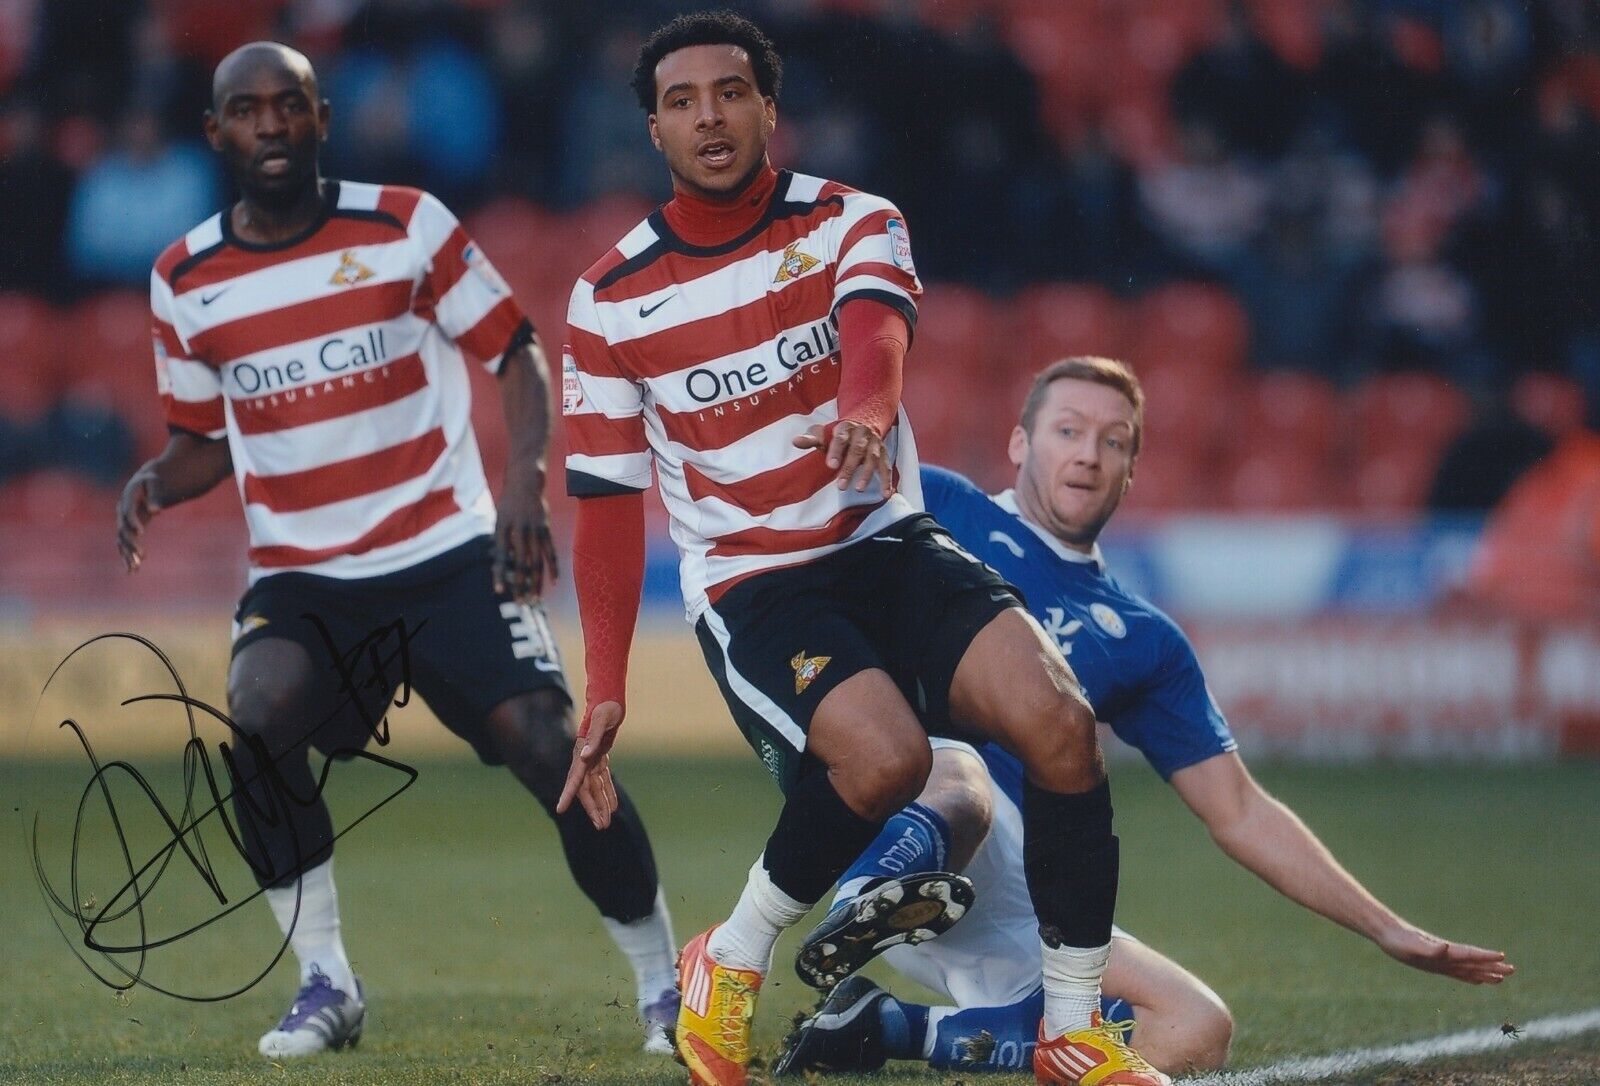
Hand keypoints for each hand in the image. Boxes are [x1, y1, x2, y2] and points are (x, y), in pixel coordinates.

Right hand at [116, 471, 160, 571]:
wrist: (144, 482)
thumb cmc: (153, 481)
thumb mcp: (156, 483)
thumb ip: (156, 496)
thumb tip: (156, 511)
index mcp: (127, 498)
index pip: (128, 512)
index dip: (133, 522)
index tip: (141, 533)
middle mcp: (121, 511)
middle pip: (124, 529)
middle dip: (131, 543)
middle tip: (142, 555)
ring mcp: (123, 520)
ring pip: (123, 540)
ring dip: (128, 554)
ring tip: (135, 568)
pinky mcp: (128, 529)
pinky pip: (126, 544)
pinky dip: (128, 556)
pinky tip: (132, 570)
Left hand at [493, 467, 558, 603]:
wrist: (525, 482)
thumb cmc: (509, 504)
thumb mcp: (499, 519)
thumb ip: (501, 541)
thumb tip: (503, 566)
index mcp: (502, 528)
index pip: (500, 556)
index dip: (499, 574)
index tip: (499, 591)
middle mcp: (518, 530)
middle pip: (520, 562)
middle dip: (520, 584)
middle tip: (520, 601)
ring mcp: (534, 529)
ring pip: (536, 561)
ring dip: (536, 581)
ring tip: (534, 598)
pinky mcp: (546, 529)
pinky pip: (550, 552)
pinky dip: (553, 567)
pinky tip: (554, 582)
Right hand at [556, 700, 622, 828]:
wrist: (608, 698)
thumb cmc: (605, 708)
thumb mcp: (601, 720)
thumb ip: (593, 738)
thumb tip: (585, 756)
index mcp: (581, 753)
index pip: (574, 778)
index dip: (568, 794)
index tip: (560, 809)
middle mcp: (584, 759)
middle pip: (586, 788)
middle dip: (593, 808)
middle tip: (601, 826)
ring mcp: (592, 759)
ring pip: (595, 787)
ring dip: (601, 804)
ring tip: (606, 823)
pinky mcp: (600, 756)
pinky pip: (604, 779)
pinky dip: (609, 792)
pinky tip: (614, 806)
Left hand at [793, 419, 893, 495]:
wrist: (863, 424)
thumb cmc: (838, 434)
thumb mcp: (824, 433)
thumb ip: (811, 439)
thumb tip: (795, 442)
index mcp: (846, 428)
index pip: (841, 438)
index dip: (836, 451)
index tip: (831, 465)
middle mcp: (862, 434)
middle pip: (857, 450)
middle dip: (850, 468)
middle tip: (841, 486)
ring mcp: (874, 444)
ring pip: (872, 458)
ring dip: (867, 474)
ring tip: (859, 488)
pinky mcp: (883, 453)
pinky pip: (886, 467)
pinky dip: (887, 480)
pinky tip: (885, 493)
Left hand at [1376, 922, 1512, 983]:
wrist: (1387, 933)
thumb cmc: (1398, 941)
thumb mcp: (1412, 946)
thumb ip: (1429, 948)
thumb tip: (1445, 947)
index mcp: (1444, 951)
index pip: (1468, 954)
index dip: (1484, 956)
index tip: (1502, 956)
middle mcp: (1446, 955)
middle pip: (1474, 962)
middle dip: (1492, 967)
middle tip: (1513, 971)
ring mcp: (1442, 960)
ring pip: (1468, 968)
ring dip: (1485, 972)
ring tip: (1502, 977)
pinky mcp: (1435, 964)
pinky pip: (1457, 972)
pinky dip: (1469, 976)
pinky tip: (1477, 980)